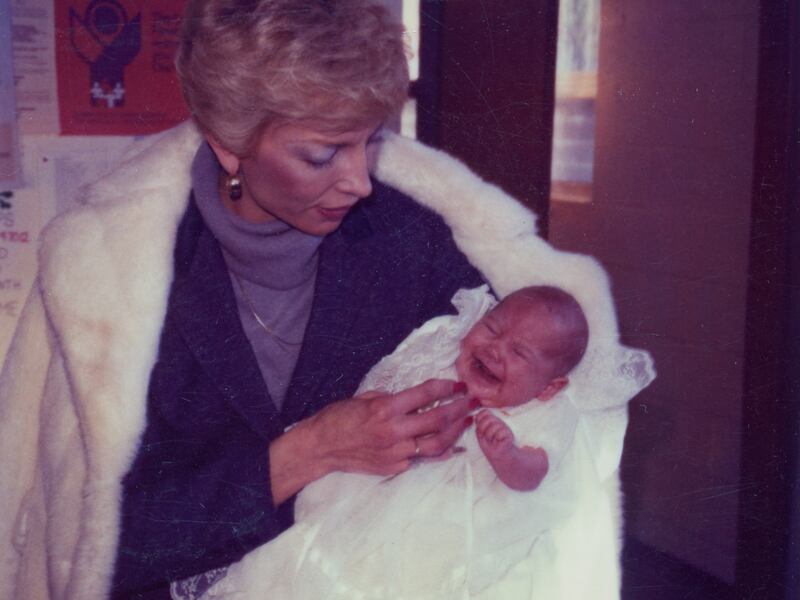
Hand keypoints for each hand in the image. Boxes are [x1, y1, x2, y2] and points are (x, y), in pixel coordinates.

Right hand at [269, 379, 470, 503]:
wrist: (322, 448)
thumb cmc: (339, 418)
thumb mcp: (365, 397)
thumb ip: (392, 399)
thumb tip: (415, 398)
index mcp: (386, 408)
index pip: (425, 394)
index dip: (446, 387)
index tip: (459, 385)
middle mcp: (394, 430)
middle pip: (438, 419)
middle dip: (459, 408)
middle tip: (473, 401)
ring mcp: (396, 451)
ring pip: (436, 443)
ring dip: (455, 431)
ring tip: (466, 421)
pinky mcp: (395, 466)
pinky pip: (423, 457)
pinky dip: (438, 449)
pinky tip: (448, 442)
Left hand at [475, 409, 514, 459]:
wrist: (498, 456)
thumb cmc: (489, 445)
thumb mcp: (480, 434)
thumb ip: (478, 425)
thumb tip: (476, 417)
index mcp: (491, 420)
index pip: (484, 412)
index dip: (479, 420)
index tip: (480, 430)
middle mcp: (498, 421)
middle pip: (488, 417)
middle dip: (483, 428)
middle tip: (485, 436)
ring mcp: (504, 427)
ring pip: (494, 425)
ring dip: (489, 435)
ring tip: (492, 440)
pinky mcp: (509, 434)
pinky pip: (500, 432)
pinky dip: (497, 438)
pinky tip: (498, 441)